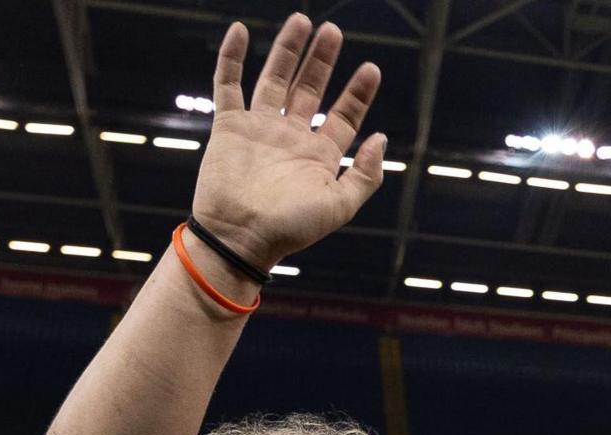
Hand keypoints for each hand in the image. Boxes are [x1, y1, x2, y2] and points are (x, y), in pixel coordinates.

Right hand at [192, 14, 388, 272]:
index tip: (371, 68)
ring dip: (287, 50)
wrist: (241, 237)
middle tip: (333, 30)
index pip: (344, 115)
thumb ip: (366, 174)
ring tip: (302, 21)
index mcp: (320, 155)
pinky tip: (240, 31)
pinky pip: (228, 85)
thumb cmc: (291, 228)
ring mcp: (260, 128)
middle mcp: (291, 136)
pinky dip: (232, 58)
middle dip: (322, 60)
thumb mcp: (340, 205)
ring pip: (274, 78)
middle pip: (310, 88)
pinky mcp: (229, 126)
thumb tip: (381, 138)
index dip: (358, 93)